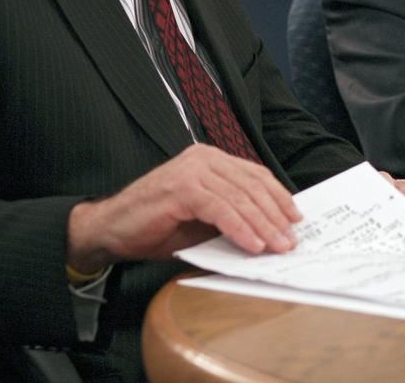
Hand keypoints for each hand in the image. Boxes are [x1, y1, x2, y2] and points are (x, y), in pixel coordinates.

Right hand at [67, 144, 300, 272]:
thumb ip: (229, 216)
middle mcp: (203, 158)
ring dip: (263, 225)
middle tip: (291, 239)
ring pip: (240, 197)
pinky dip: (240, 228)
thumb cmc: (154, 226)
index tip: (295, 218)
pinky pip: (221, 209)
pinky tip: (253, 244)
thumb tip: (268, 231)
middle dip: (275, 215)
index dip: (277, 196)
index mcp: (209, 160)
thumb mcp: (201, 219)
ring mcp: (192, 170)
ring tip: (277, 246)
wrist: (109, 230)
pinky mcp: (182, 187)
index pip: (254, 174)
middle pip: (251, 185)